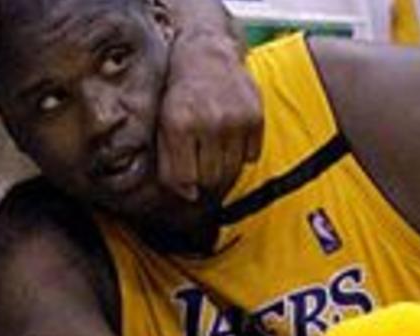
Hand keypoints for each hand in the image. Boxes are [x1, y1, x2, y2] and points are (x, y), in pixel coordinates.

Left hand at [157, 27, 262, 201]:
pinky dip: (242, 156)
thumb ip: (170, 163)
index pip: (185, 179)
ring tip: (215, 161)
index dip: (185, 186)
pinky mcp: (256, 117)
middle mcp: (209, 121)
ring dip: (223, 173)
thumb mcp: (163, 125)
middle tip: (202, 173)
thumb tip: (189, 196)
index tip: (187, 183)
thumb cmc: (179, 95)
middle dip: (204, 183)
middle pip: (211, 178)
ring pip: (232, 171)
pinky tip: (230, 142)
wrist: (207, 55)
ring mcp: (235, 119)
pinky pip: (252, 157)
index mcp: (179, 124)